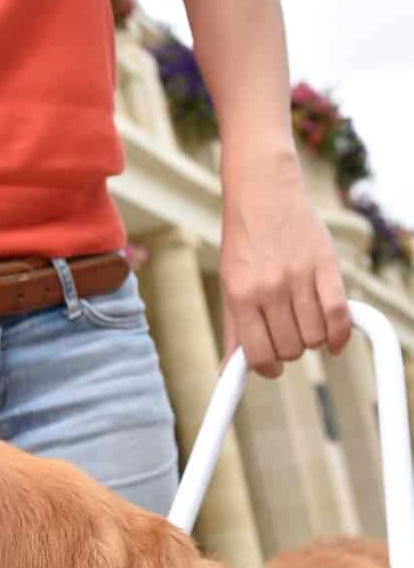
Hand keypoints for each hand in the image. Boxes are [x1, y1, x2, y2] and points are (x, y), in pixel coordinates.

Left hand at [219, 164, 350, 377]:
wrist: (264, 194)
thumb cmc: (244, 243)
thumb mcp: (229, 285)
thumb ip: (233, 330)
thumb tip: (228, 372)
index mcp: (241, 295)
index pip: (259, 355)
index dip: (267, 369)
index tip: (271, 366)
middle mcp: (269, 288)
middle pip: (290, 349)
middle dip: (290, 350)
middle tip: (286, 334)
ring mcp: (299, 277)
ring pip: (315, 338)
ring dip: (312, 340)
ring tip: (304, 324)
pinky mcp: (326, 266)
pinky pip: (339, 315)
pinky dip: (340, 335)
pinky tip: (333, 339)